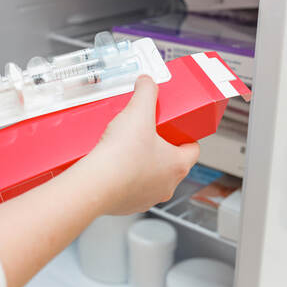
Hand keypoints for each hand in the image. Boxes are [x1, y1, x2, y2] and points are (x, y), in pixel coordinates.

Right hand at [80, 75, 199, 214]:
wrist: (94, 184)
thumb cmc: (121, 155)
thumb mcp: (138, 112)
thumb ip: (145, 92)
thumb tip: (147, 82)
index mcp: (177, 165)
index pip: (192, 150)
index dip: (184, 137)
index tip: (173, 129)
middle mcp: (167, 185)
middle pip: (170, 163)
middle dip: (159, 149)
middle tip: (145, 134)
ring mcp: (147, 198)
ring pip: (150, 178)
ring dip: (141, 165)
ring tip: (125, 149)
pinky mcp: (127, 205)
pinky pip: (129, 189)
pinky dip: (123, 178)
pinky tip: (111, 165)